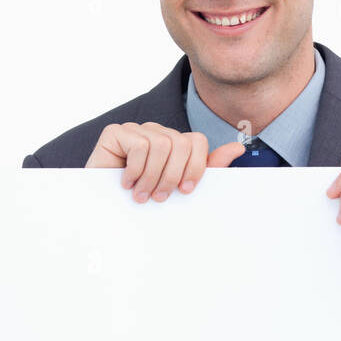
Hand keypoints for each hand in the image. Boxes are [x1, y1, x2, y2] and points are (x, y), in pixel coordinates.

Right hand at [87, 122, 247, 201]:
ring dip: (152, 177)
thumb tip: (238, 149)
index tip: (184, 191)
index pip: (197, 141)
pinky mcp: (115, 133)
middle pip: (181, 143)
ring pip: (161, 144)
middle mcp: (155, 132)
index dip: (195, 168)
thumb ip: (206, 169)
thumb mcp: (178, 187)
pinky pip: (139, 145)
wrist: (102, 210)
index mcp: (172, 143)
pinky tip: (126, 182)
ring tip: (141, 194)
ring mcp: (135, 130)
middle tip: (158, 197)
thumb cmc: (141, 200)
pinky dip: (135, 170)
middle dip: (172, 176)